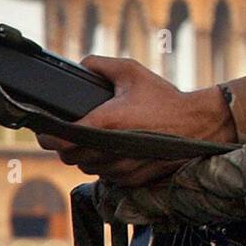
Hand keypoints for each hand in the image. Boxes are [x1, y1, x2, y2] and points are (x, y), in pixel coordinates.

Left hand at [35, 54, 235, 186]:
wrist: (198, 125)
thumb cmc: (166, 99)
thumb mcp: (132, 72)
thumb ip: (101, 65)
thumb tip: (81, 66)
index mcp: (106, 123)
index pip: (60, 140)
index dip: (48, 135)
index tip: (46, 129)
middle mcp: (111, 150)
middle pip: (69, 156)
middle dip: (66, 144)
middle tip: (72, 130)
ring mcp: (122, 168)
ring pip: (87, 167)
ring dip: (86, 155)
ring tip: (97, 138)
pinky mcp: (132, 180)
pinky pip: (106, 176)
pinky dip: (105, 164)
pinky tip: (116, 149)